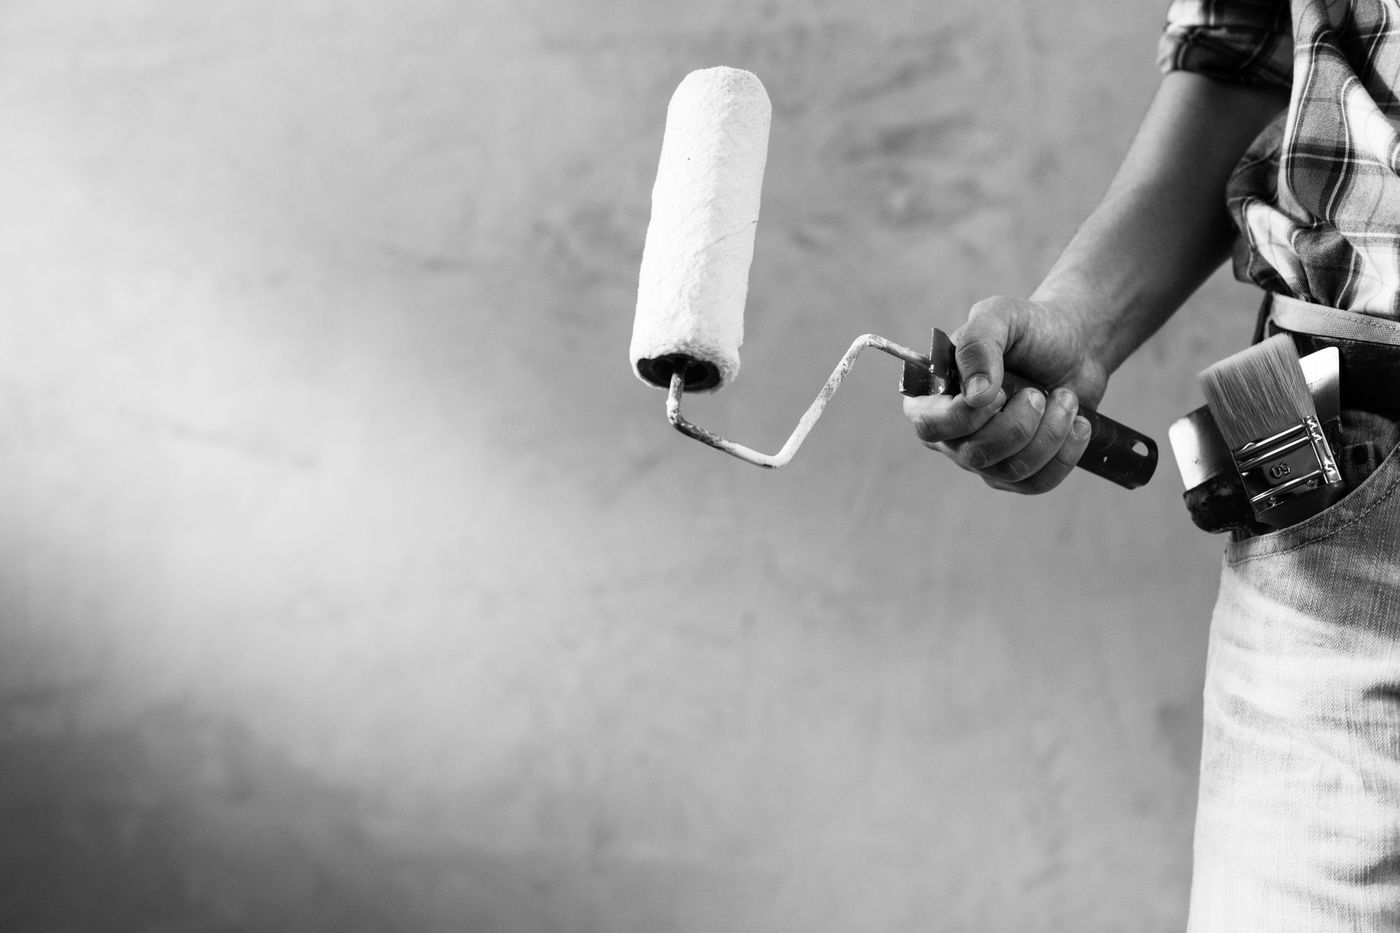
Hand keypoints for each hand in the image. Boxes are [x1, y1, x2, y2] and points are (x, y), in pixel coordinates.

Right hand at [903, 296, 1108, 493]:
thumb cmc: (1030, 330)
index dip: (963, 416)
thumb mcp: (1000, 316)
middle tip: (1037, 393)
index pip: (929, 425)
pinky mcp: (1019, 474)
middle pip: (974, 454)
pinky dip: (1065, 453)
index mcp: (934, 396)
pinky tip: (1078, 425)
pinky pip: (1037, 483)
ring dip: (1049, 433)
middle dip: (1018, 424)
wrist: (1075, 347)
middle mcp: (953, 434)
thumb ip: (978, 344)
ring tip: (1065, 398)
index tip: (1000, 392)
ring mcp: (985, 458)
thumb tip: (975, 395)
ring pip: (1010, 470)